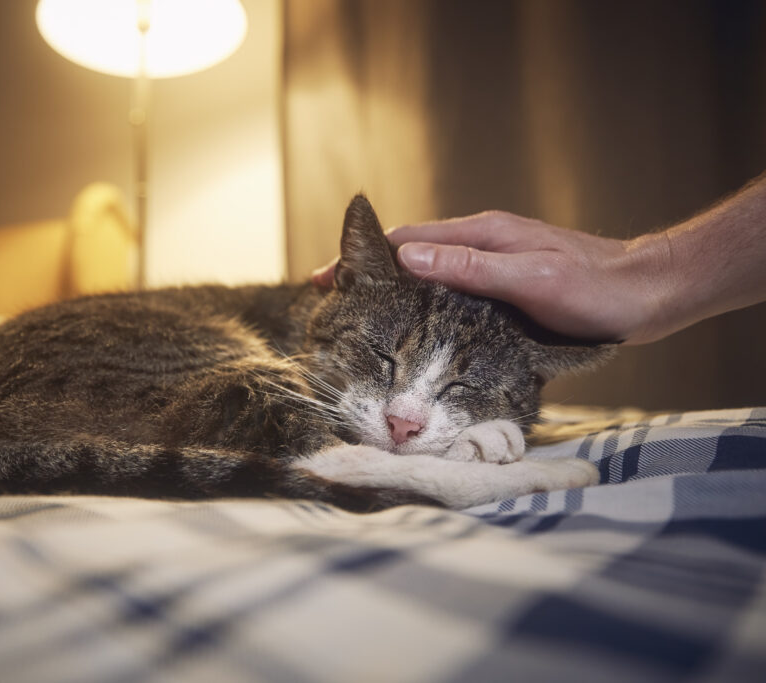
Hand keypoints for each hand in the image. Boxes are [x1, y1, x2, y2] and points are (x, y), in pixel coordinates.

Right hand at [313, 210, 672, 343]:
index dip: (363, 258)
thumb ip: (470, 268)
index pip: (407, 241)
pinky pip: (451, 295)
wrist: (648, 295)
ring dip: (393, 293)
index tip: (325, 278)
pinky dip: (423, 308)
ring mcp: (493, 267)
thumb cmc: (594, 288)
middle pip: (411, 256)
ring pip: (429, 277)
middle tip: (332, 304)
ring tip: (361, 320)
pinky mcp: (504, 291)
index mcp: (481, 234)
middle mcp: (482, 246)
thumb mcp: (530, 278)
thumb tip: (407, 260)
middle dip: (369, 275)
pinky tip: (416, 330)